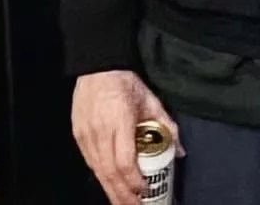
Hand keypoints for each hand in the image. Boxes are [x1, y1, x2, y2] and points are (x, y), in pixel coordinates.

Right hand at [72, 70, 180, 204]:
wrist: (97, 68)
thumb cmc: (126, 83)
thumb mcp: (151, 101)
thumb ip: (167, 126)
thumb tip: (181, 151)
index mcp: (120, 121)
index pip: (125, 161)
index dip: (135, 181)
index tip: (146, 190)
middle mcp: (101, 132)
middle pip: (111, 173)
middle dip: (123, 195)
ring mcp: (87, 135)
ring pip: (98, 171)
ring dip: (111, 191)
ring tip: (124, 204)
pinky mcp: (79, 136)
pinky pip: (91, 163)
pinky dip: (101, 178)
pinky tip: (110, 187)